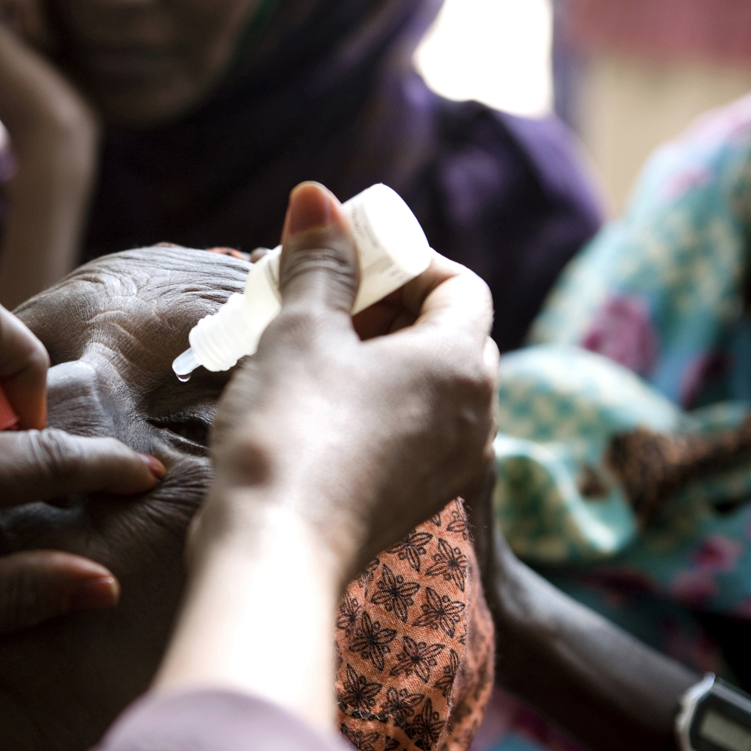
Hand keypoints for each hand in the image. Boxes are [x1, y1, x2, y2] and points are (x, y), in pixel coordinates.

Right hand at [0, 0, 100, 307]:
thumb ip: (28, 2)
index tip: (36, 58)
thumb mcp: (44, 44)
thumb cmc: (58, 106)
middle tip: (38, 61)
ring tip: (35, 59)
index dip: (35, 13)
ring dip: (38, 15)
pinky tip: (32, 54)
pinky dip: (35, 15)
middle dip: (36, 12)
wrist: (53, 142)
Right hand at [201, 181, 498, 576]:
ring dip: (375, 356)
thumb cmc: (291, 432)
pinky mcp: (415, 502)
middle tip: (321, 299)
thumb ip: (319, 262)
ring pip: (425, 388)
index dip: (407, 260)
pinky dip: (372, 405)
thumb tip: (316, 198)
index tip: (349, 258)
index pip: (460, 285)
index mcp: (460, 365)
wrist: (274, 552)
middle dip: (385, 307)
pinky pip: (408, 432)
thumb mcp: (302, 330)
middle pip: (446, 336)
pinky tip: (311, 405)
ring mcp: (449, 467)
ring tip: (308, 349)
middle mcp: (475, 418)